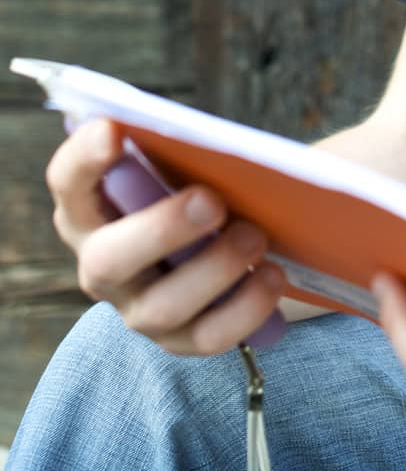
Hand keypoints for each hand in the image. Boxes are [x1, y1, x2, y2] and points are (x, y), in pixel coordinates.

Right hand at [46, 118, 286, 355]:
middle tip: (212, 201)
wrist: (215, 245)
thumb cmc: (186, 189)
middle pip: (109, 260)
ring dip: (215, 269)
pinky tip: (272, 275)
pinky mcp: (179, 341)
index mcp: (89, 209)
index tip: (111, 129)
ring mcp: (137, 309)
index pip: (67, 182)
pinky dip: (246, 307)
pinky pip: (209, 337)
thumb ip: (176, 151)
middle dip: (162, 229)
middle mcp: (101, 265)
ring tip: (255, 235)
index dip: (82, 158)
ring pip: (163, 306)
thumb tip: (215, 141)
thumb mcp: (173, 167)